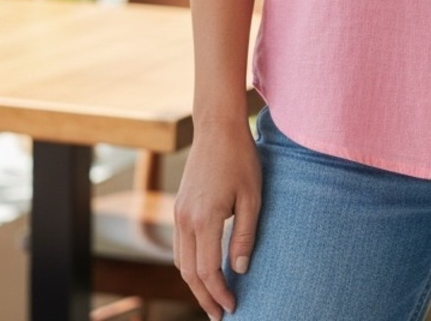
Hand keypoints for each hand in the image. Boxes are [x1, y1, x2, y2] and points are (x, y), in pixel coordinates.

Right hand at [173, 119, 261, 319]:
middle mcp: (185, 220)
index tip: (233, 307)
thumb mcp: (252, 197)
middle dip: (204, 297)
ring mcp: (178, 213)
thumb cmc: (241, 159)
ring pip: (181, 261)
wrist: (217, 128)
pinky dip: (190, 263)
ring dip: (195, 282)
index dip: (219, 293)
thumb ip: (245, 235)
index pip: (207, 271)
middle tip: (220, 314)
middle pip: (189, 272)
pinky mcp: (179, 206)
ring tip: (213, 296)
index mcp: (204, 219)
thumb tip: (240, 270)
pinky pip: (180, 245)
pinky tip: (204, 268)